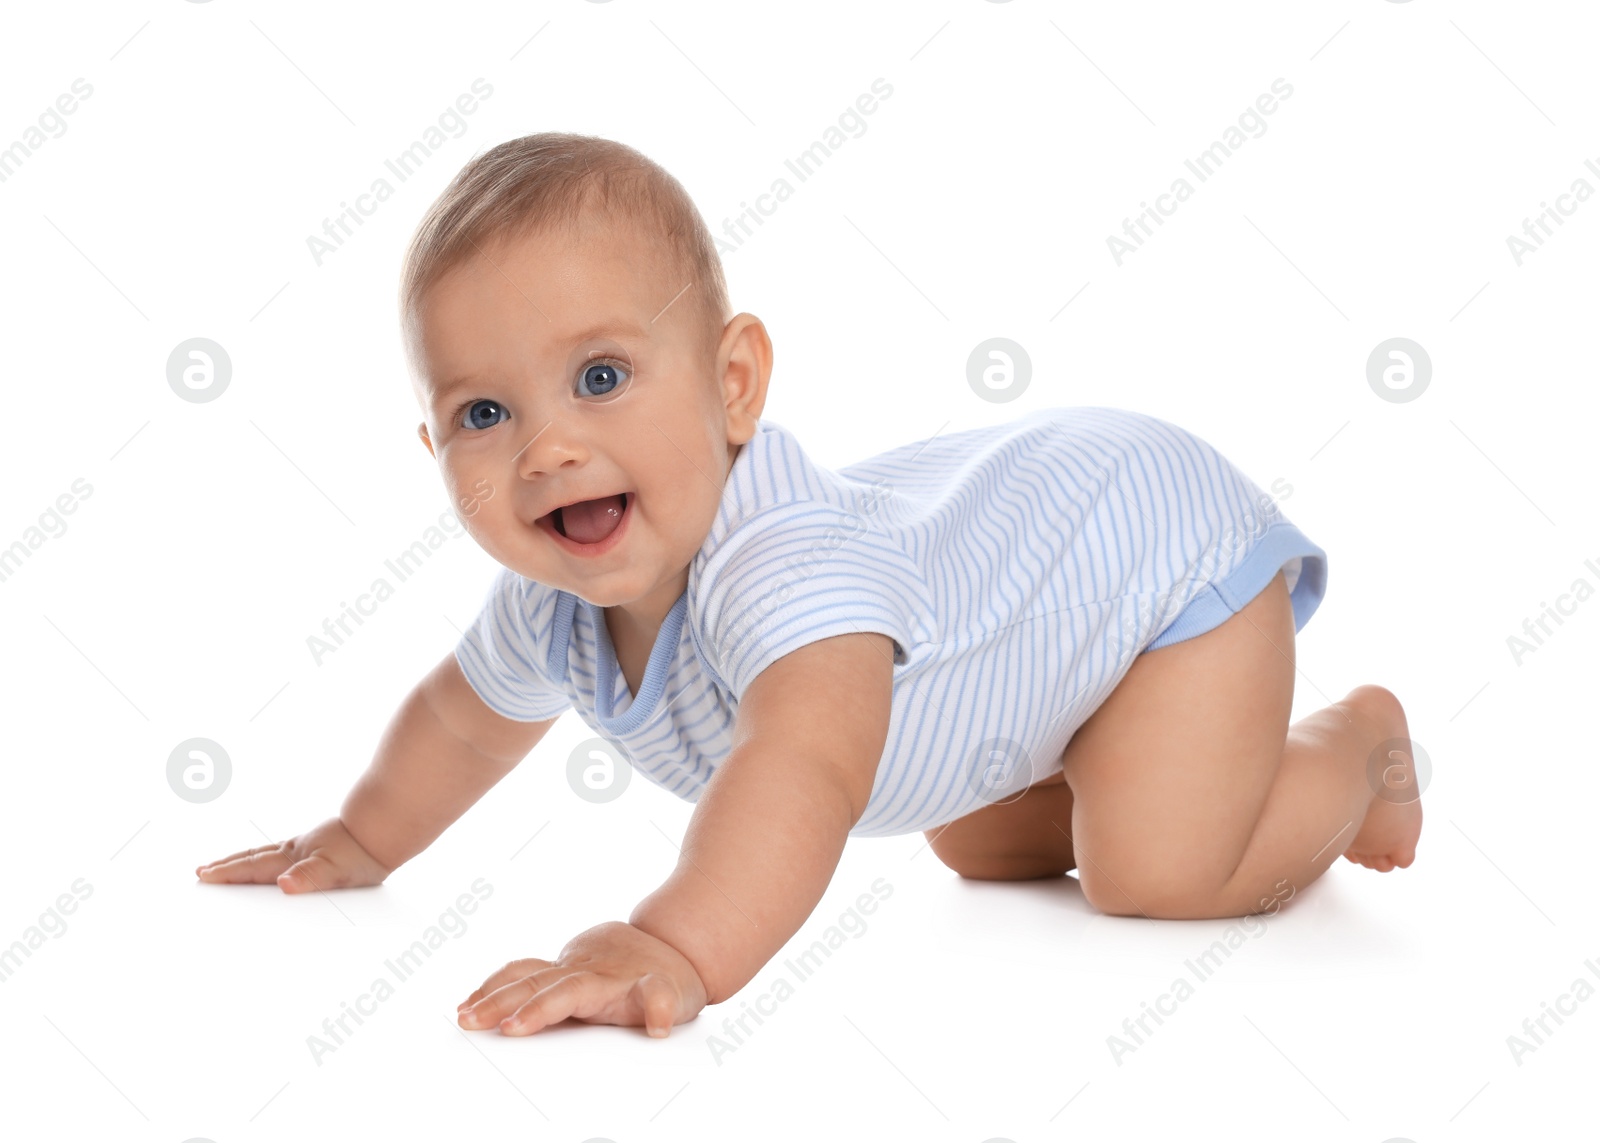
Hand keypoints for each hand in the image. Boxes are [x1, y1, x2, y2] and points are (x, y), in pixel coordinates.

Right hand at [195, 816, 392, 892]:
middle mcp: (295, 851)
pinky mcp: (321, 848)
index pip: (252, 868)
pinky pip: (286, 855)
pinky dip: (271, 859)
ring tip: (229, 866)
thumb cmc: (363, 852)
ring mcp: (307, 847)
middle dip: (227, 866)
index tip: (202, 877)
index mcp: (292, 858)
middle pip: (253, 858)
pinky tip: (279, 866)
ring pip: (268, 854)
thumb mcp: (336, 870)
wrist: (388, 829)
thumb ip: (310, 878)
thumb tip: (284, 885)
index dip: (226, 874)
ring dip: (246, 861)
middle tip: (203, 871)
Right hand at [456, 921, 707, 1037]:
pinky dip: (498, 983)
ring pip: (523, 974)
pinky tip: (474, 999)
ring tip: (463, 1013)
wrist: (672, 942)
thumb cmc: (671, 977)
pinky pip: (525, 971)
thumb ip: (662, 1005)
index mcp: (604, 981)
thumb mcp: (675, 995)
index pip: (566, 995)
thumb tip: (658, 1026)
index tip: (513, 1027)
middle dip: (500, 1003)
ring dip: (492, 992)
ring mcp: (569, 966)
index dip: (539, 1010)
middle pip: (534, 984)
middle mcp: (581, 970)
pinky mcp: (561, 967)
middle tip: (470, 1021)